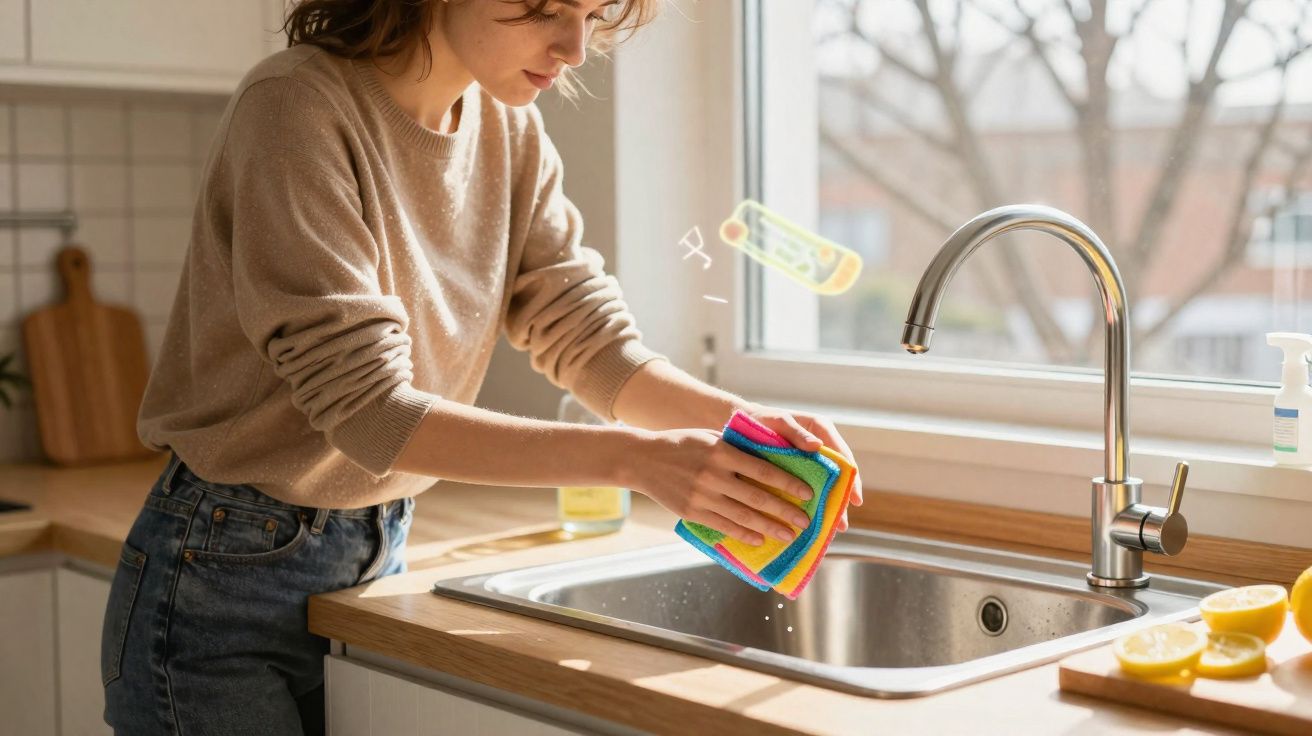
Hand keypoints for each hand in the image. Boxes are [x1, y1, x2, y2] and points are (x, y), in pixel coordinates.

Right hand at [624, 428, 817, 545]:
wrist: (643, 459)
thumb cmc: (682, 444)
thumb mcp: (711, 437)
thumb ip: (737, 449)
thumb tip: (772, 461)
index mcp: (722, 451)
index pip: (764, 469)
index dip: (788, 483)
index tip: (808, 493)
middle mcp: (714, 474)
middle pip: (758, 497)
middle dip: (785, 511)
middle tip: (806, 521)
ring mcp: (702, 496)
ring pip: (744, 516)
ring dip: (770, 528)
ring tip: (789, 535)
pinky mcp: (692, 512)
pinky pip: (724, 526)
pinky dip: (744, 534)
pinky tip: (759, 539)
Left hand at [738, 403, 863, 531]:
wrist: (741, 423)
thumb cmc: (762, 418)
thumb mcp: (779, 422)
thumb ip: (797, 433)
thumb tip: (817, 446)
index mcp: (821, 430)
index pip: (843, 456)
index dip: (852, 479)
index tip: (855, 499)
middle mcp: (819, 447)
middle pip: (838, 476)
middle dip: (841, 500)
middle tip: (842, 524)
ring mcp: (809, 461)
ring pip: (824, 485)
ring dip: (829, 506)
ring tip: (832, 529)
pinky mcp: (797, 471)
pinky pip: (809, 488)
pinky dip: (813, 504)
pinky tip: (813, 520)